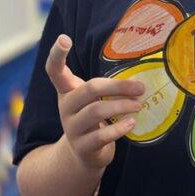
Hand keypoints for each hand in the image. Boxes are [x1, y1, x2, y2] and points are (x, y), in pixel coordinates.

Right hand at [45, 35, 144, 169]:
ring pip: (96, 111)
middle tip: (140, 88)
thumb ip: (105, 87)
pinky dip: (120, 128)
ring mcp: (72, 128)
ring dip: (122, 106)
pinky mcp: (83, 147)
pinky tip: (132, 123)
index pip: (54, 70)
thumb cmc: (93, 120)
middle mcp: (65, 108)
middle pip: (89, 89)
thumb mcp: (92, 100)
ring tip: (139, 105)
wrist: (84, 156)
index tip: (65, 39)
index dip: (56, 54)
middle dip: (118, 87)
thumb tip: (140, 77)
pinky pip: (102, 136)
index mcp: (67, 91)